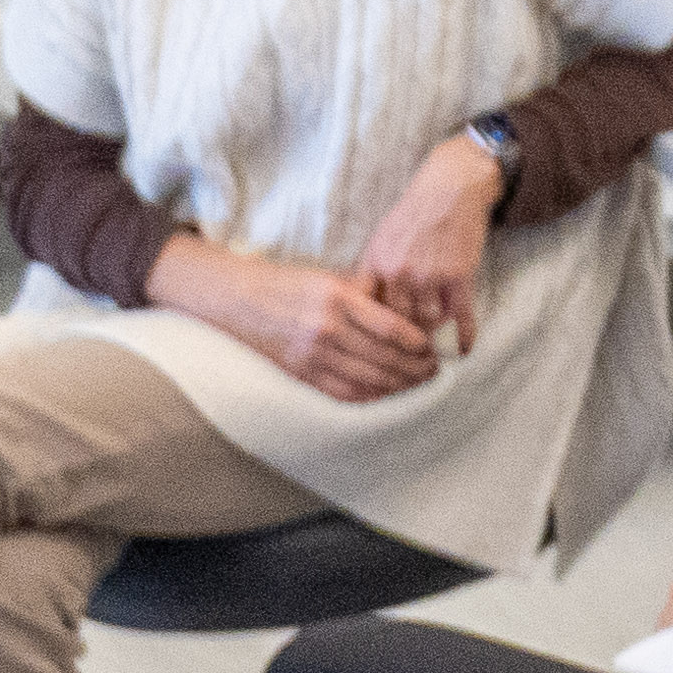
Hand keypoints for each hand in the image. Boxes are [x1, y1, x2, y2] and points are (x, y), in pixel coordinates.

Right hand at [161, 236, 441, 402]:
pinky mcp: (301, 372)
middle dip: (416, 367)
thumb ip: (364, 292)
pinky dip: (370, 396)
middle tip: (434, 370)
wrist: (237, 299)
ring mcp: (313, 354)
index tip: (433, 347)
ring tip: (418, 383)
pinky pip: (344, 391)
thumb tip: (403, 309)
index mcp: (337, 298)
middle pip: (385, 357)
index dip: (418, 343)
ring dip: (399, 385)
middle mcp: (327, 328)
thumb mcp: (328, 276)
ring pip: (369, 379)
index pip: (391, 327)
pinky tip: (387, 393)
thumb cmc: (288, 283)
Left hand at [350, 141, 505, 358]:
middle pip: (398, 320)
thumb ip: (373, 268)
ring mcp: (430, 275)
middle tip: (410, 349)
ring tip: (436, 342)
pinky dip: (464, 334)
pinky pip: (460, 314)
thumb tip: (366, 302)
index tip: (378, 343)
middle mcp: (399, 272)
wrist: (451, 187)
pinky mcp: (459, 276)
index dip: (372, 330)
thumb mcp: (382, 235)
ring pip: (428, 320)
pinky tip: (465, 349)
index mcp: (375, 262)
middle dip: (405, 336)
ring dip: (433, 332)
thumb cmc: (416, 210)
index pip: (367, 309)